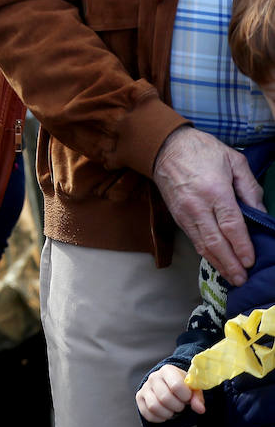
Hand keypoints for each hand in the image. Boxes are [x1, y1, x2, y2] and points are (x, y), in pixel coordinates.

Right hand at [136, 364, 203, 422]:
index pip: (176, 386)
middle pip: (164, 398)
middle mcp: (154, 377)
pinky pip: (147, 414)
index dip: (185, 396)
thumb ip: (197, 398)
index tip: (188, 397)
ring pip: (154, 407)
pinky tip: (165, 413)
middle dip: (177, 406)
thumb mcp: (193, 389)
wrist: (168, 384)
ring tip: (173, 409)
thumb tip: (200, 409)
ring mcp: (145, 387)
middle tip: (181, 405)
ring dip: (168, 413)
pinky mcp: (139, 397)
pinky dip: (159, 418)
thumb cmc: (183, 386)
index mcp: (168, 370)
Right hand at [153, 125, 263, 284]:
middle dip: (230, 263)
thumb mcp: (234, 161)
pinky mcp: (177, 216)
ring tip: (231, 278)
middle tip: (242, 279)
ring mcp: (184, 213)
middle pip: (215, 242)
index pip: (231, 225)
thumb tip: (260, 215)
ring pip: (201, 245)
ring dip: (218, 263)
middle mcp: (197, 206)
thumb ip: (250, 188)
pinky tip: (216, 262)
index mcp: (215, 191)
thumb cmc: (203, 151)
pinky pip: (193, 239)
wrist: (165, 147)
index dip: (242, 246)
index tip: (251, 261)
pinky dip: (205, 254)